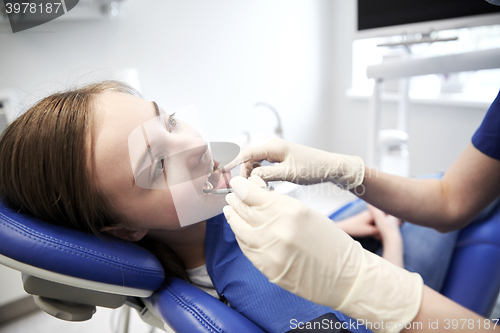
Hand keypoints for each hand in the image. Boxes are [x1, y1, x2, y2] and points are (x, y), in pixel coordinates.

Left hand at [223, 176, 422, 332]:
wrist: (346, 276)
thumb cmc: (331, 243)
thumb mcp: (306, 213)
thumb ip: (279, 205)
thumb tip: (256, 197)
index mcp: (290, 210)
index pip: (252, 193)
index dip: (241, 186)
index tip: (238, 182)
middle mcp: (276, 228)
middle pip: (243, 209)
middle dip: (235, 200)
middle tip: (232, 195)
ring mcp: (269, 250)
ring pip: (239, 229)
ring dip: (233, 217)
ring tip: (230, 210)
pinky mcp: (267, 268)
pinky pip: (246, 248)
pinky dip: (240, 236)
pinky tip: (239, 229)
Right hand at [224, 138, 364, 189]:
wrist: (330, 167)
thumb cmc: (312, 169)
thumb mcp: (289, 174)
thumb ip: (268, 175)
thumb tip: (250, 178)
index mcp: (274, 147)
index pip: (247, 153)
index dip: (232, 161)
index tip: (221, 169)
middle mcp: (273, 147)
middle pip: (249, 158)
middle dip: (243, 172)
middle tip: (243, 188)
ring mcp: (277, 152)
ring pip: (256, 163)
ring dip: (252, 174)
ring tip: (255, 187)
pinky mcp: (281, 159)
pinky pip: (264, 165)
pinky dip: (260, 174)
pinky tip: (264, 184)